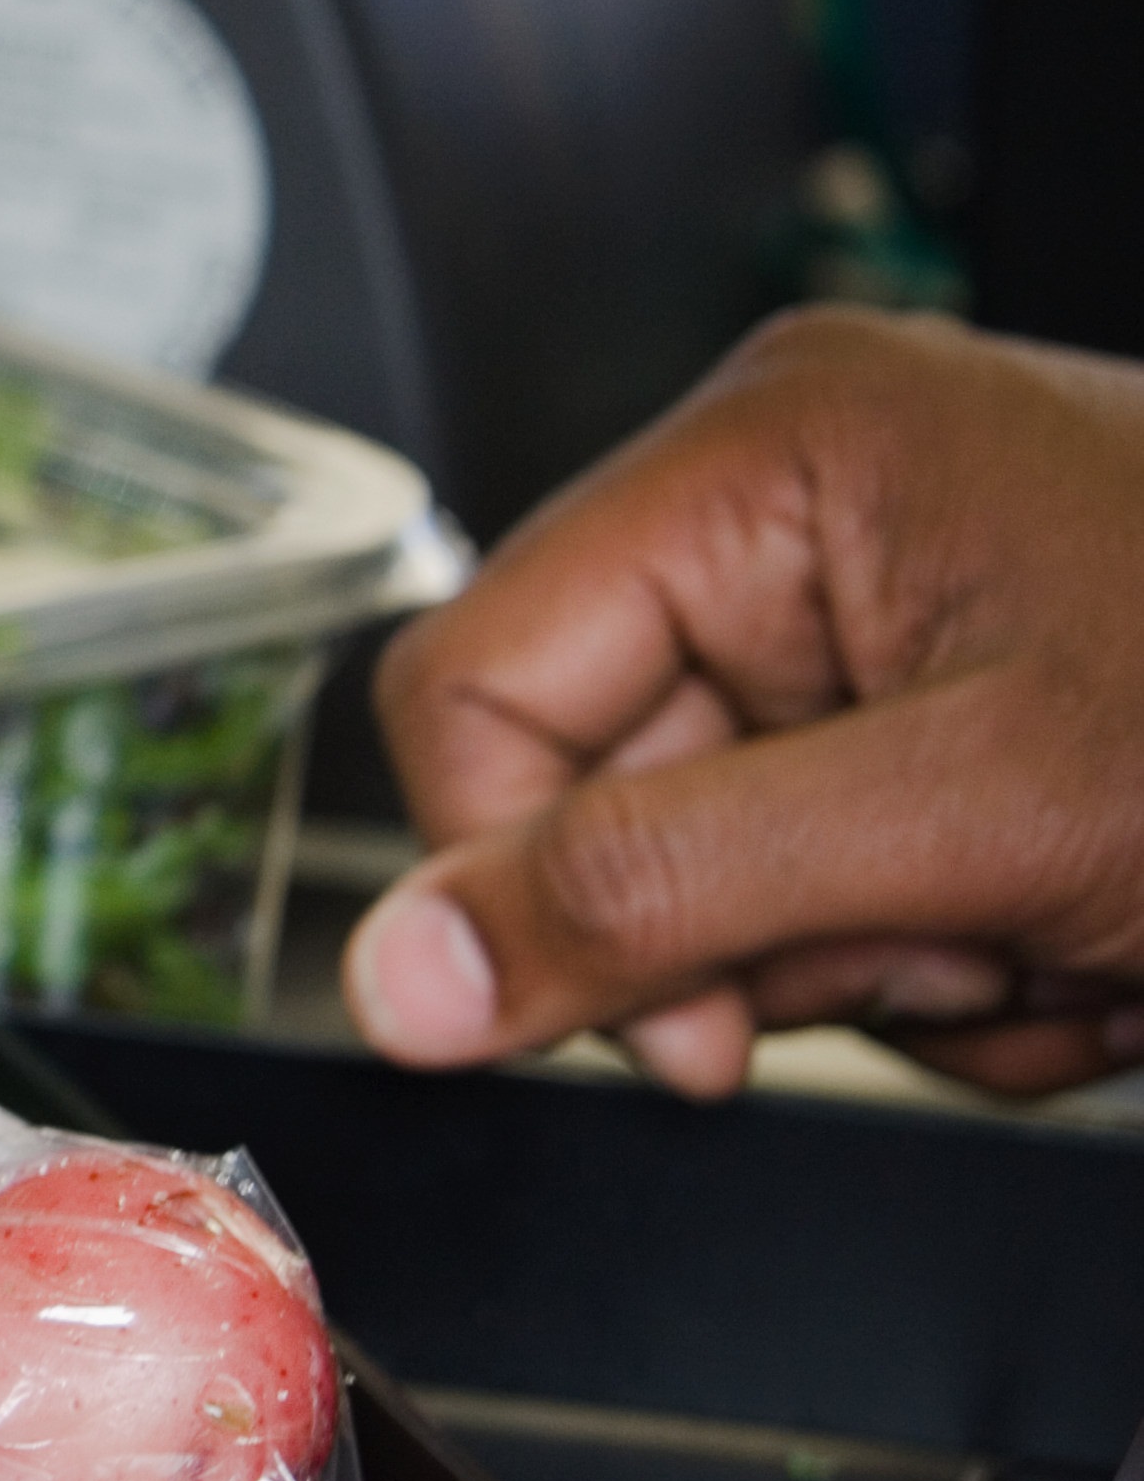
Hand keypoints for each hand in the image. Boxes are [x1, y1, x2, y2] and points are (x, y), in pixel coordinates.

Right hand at [346, 307, 1143, 1098]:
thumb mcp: (973, 821)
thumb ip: (664, 890)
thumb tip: (405, 973)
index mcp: (764, 450)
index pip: (481, 685)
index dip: (539, 878)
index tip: (680, 1030)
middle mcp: (801, 497)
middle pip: (620, 790)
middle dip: (789, 930)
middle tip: (965, 948)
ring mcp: (889, 596)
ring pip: (745, 869)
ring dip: (899, 968)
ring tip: (1067, 938)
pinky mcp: (964, 695)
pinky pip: (858, 879)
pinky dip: (970, 958)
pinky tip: (1090, 935)